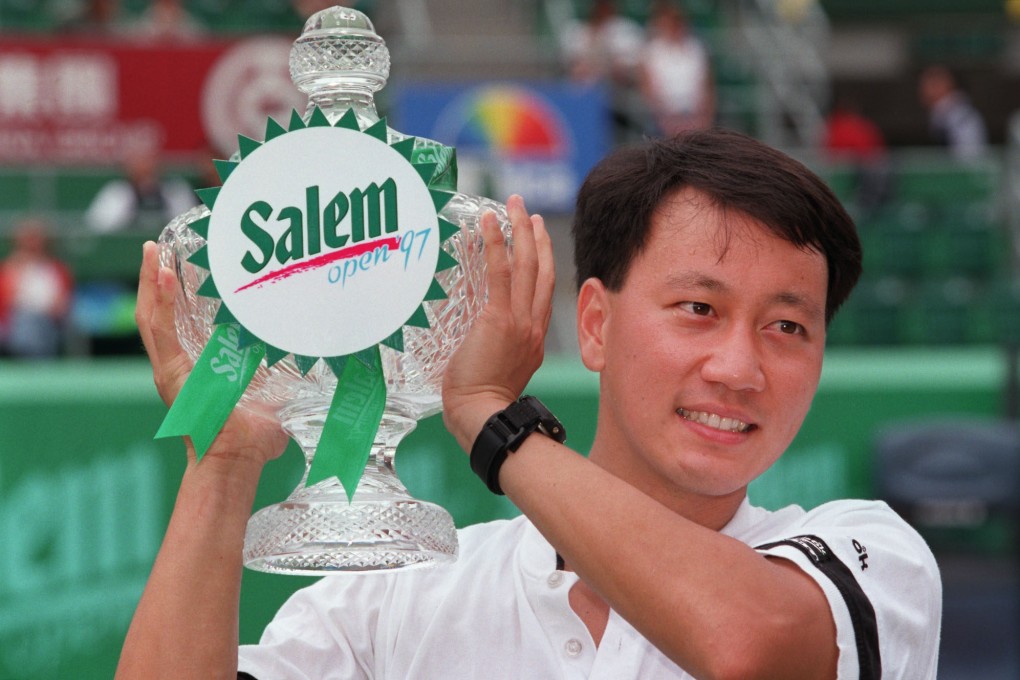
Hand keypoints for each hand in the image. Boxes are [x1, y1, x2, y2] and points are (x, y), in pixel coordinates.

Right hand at [136, 241, 287, 466]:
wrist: (236, 461)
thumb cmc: (256, 439)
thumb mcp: (275, 395)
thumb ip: (291, 379)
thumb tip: (326, 368)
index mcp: (198, 367)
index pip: (182, 321)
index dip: (180, 293)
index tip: (189, 263)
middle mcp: (178, 365)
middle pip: (161, 311)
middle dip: (159, 277)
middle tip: (163, 244)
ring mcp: (170, 369)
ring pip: (152, 315)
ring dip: (149, 281)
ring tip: (152, 249)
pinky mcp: (169, 373)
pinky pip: (158, 329)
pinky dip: (155, 299)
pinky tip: (156, 272)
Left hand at [442, 195, 554, 451]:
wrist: (483, 416)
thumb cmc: (481, 404)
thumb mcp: (497, 371)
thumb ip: (494, 350)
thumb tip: (477, 337)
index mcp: (533, 339)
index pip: (541, 292)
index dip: (541, 262)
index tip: (536, 240)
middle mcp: (533, 326)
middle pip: (542, 271)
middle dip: (535, 238)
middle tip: (527, 212)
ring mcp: (520, 322)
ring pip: (527, 266)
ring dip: (520, 231)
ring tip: (513, 206)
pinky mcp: (500, 320)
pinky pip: (500, 273)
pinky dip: (495, 245)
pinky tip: (488, 222)